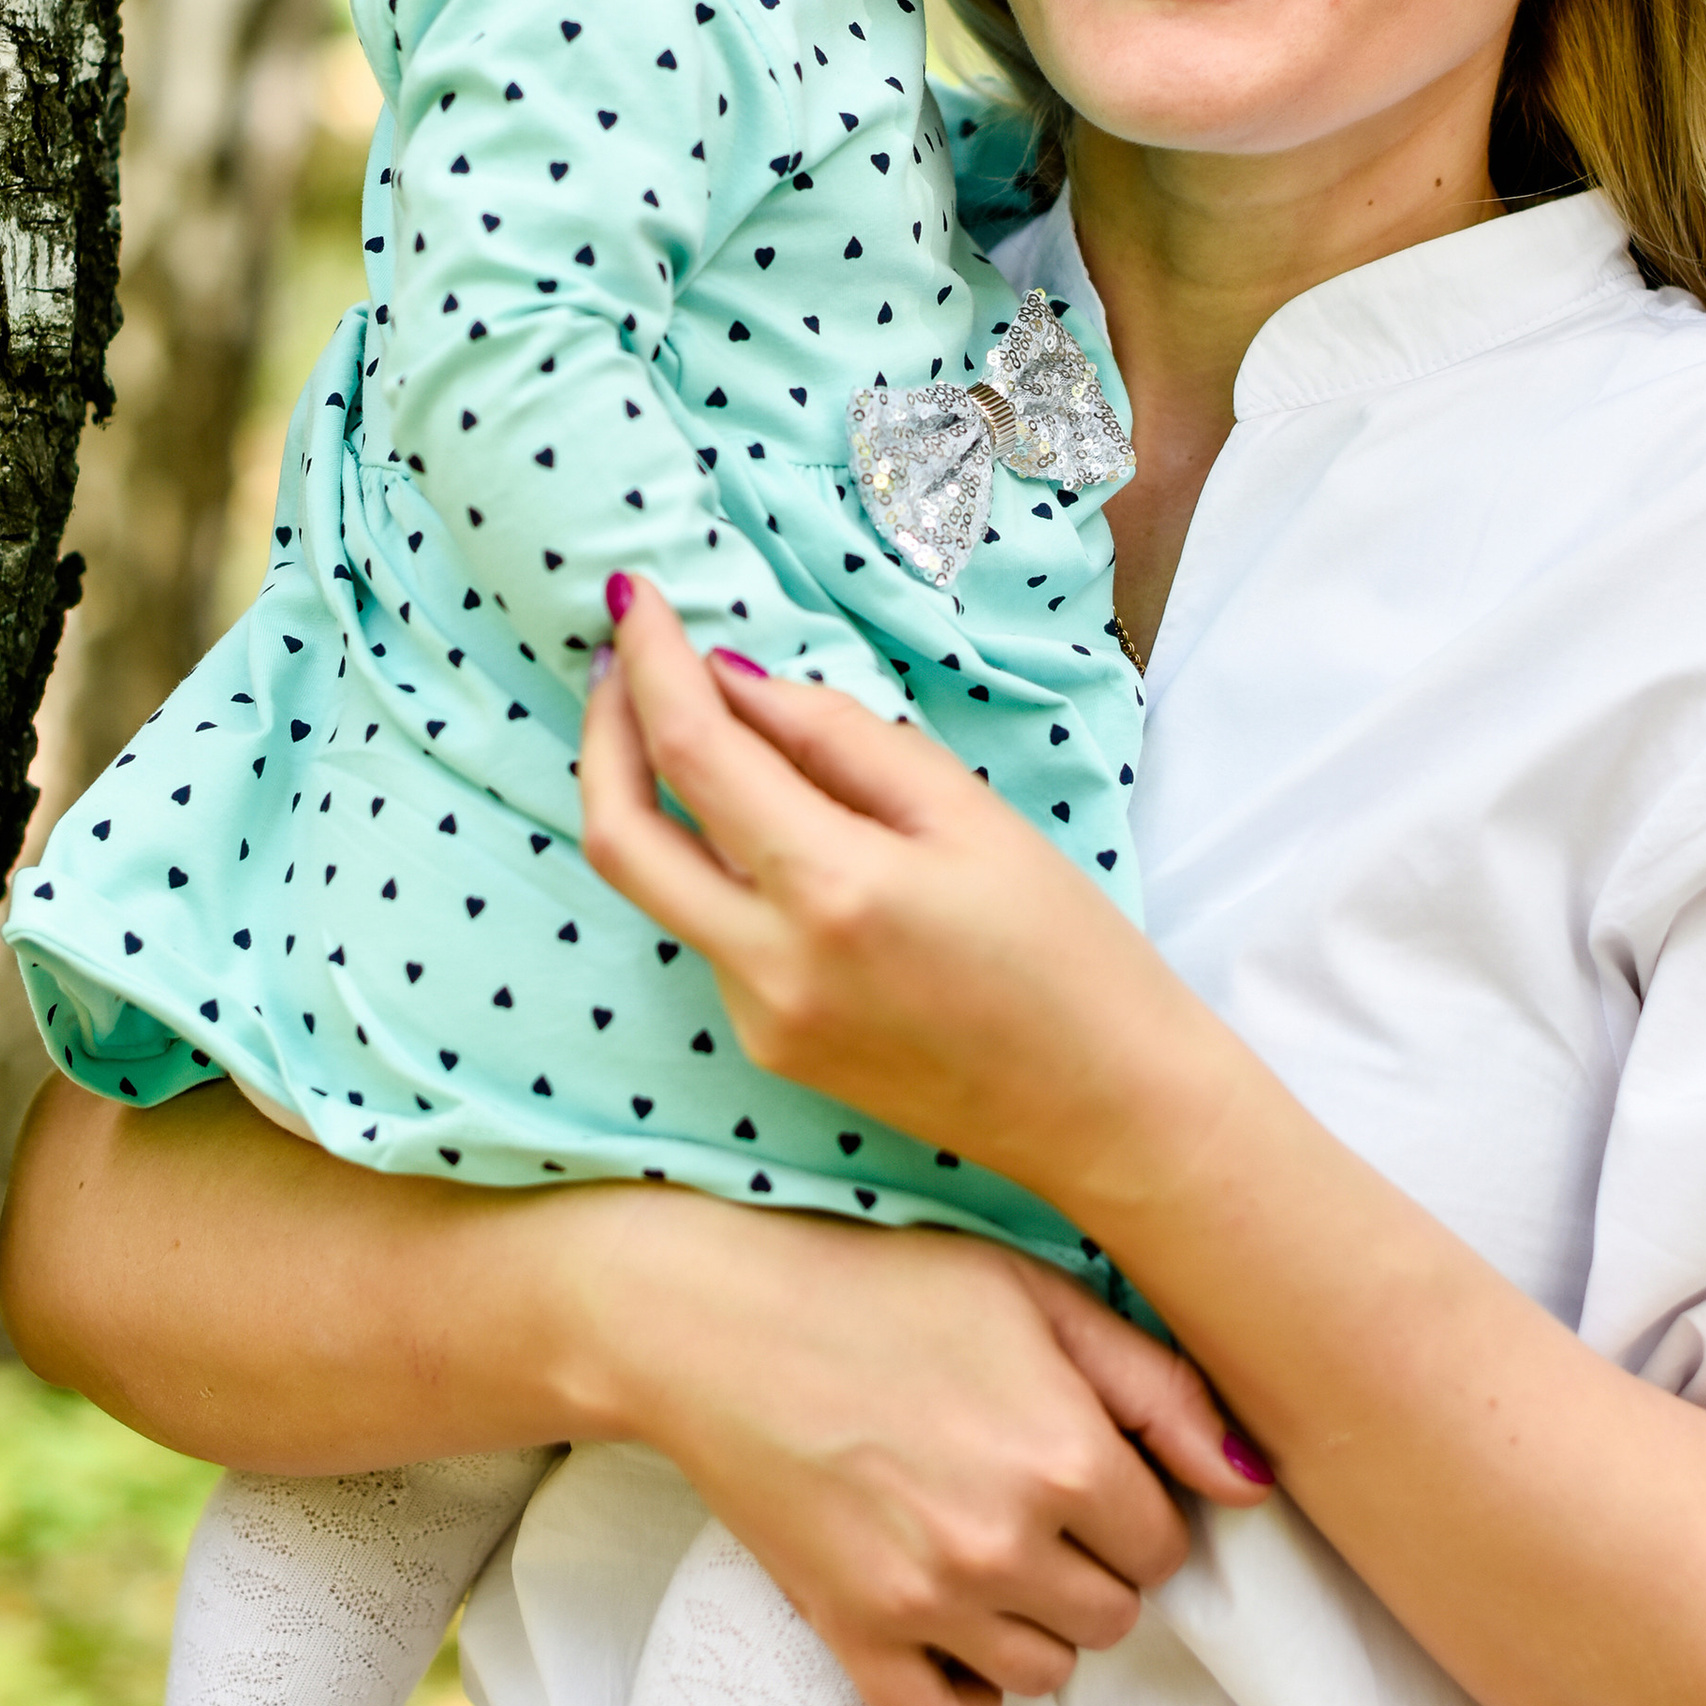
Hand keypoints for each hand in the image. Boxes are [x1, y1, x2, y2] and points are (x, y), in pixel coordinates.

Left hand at [579, 576, 1251, 1219]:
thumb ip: (839, 738)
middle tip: (621, 657)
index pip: (694, 753)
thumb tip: (732, 682)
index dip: (649, 663)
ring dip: (652, 795)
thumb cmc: (1066, 950)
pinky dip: (715, 862)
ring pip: (658, 886)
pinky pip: (710, 932)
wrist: (1103, 1110)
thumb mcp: (970, 813)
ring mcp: (758, 1019)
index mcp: (835, 889)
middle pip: (618, 835)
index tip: (632, 595)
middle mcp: (771, 965)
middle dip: (602, 733)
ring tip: (696, 720)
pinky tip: (769, 830)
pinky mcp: (766, 1048)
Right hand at [587, 1186, 1269, 1705]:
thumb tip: (1253, 1484)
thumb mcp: (1037, 1295)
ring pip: (1044, 1672)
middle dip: (1092, 1565)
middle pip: (1115, 1617)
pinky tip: (948, 1627)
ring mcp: (927, 1601)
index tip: (1086, 1467)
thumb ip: (1161, 1388)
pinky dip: (960, 1693)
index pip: (1167, 1546)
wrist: (716, 1319)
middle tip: (1032, 1501)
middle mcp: (1007, 1543)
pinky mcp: (852, 1634)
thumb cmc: (883, 1286)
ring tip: (984, 1548)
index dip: (1134, 1505)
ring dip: (1034, 1623)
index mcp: (1067, 1456)